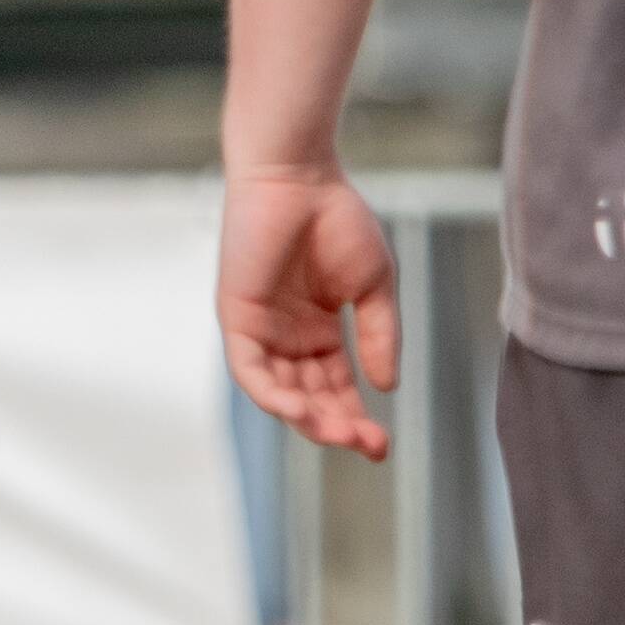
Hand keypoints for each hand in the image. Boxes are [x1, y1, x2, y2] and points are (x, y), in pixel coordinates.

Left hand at [219, 165, 397, 459]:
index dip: (356, 417)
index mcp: (318, 332)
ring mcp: (260, 330)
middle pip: (310, 397)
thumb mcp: (372, 286)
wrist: (300, 177)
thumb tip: (387, 387)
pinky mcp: (237, 318)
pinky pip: (249, 370)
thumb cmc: (337, 219)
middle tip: (369, 447)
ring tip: (340, 435)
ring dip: (308, 418)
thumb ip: (378, 335)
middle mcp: (286, 338)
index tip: (382, 445)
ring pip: (279, 392)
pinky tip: (299, 410)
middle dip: (338, 426)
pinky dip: (271, 393)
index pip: (335, 388)